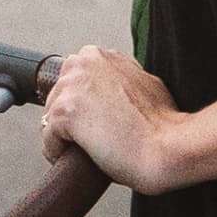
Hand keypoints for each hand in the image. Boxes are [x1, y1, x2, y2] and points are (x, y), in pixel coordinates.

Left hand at [42, 41, 187, 193]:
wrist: (167, 147)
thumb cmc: (162, 125)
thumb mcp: (145, 85)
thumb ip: (122, 81)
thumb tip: (114, 94)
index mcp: (101, 55)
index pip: (74, 81)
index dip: (83, 106)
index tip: (93, 121)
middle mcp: (84, 62)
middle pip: (58, 97)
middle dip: (72, 120)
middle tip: (94, 139)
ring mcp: (72, 85)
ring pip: (51, 118)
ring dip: (66, 137)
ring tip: (90, 150)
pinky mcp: (63, 112)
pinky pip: (49, 140)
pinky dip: (59, 154)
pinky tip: (80, 160)